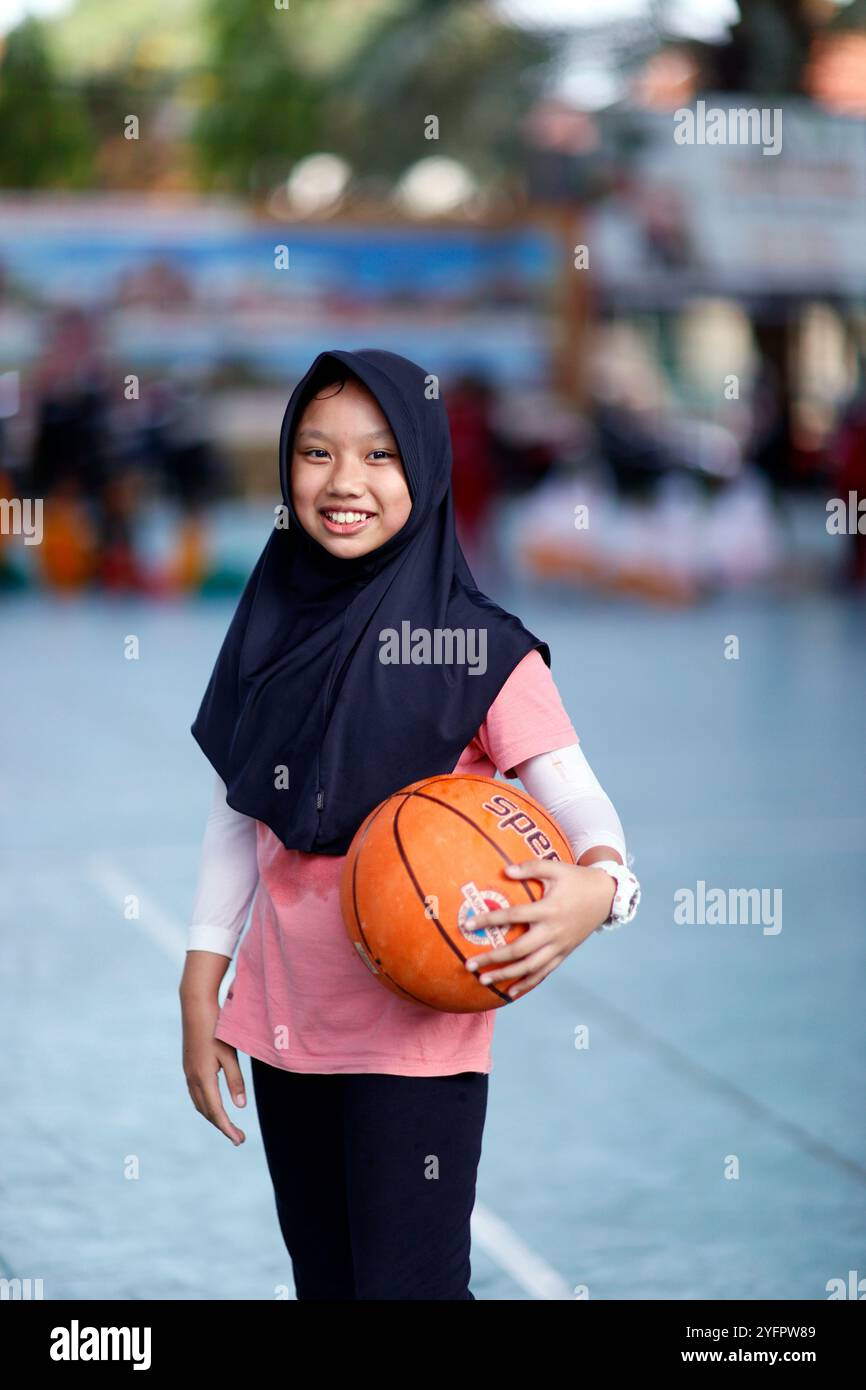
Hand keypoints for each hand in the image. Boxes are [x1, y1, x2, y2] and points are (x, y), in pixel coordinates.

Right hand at [180, 981, 247, 1145]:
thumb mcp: (230, 1054)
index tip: (239, 1141)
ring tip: (229, 1126)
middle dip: (222, 1126)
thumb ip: (235, 1080)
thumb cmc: (217, 1028)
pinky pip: (196, 1094)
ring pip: (200, 1104)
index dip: (228, 1128)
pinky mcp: (189, 1066)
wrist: (195, 1006)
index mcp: (204, 1077)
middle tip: (239, 1138)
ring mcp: (188, 1072)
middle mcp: (193, 1078)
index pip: (216, 1112)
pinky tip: (215, 1105)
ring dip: (213, 1117)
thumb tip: (240, 1107)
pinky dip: (207, 1105)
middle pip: (207, 1112)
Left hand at [463, 859, 615, 998]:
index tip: (467, 924)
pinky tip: (511, 992)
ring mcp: (559, 946)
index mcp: (548, 909)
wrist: (607, 896)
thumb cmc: (577, 879)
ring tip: (483, 980)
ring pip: (530, 967)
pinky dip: (527, 983)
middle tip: (469, 964)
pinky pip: (544, 972)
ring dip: (506, 976)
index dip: (489, 920)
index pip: (513, 916)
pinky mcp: (564, 953)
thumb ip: (531, 867)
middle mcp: (552, 931)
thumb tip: (505, 870)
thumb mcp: (556, 868)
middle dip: (493, 959)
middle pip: (519, 950)